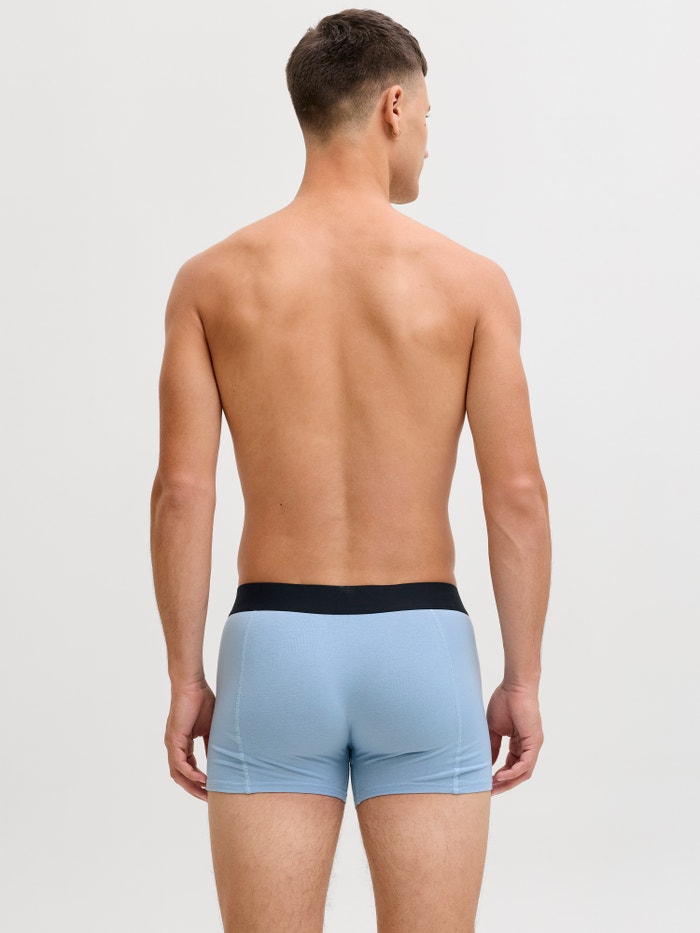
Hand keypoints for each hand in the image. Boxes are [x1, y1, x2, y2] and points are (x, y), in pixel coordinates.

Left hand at [164, 678, 215, 800]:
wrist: (192, 684)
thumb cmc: (202, 701)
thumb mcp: (211, 728)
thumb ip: (212, 745)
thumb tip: (219, 761)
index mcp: (182, 744)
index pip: (188, 769)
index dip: (198, 781)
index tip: (212, 790)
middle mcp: (174, 746)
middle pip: (180, 776)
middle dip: (194, 789)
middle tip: (208, 799)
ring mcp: (172, 743)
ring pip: (178, 773)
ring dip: (191, 785)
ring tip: (207, 792)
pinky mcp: (173, 739)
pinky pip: (179, 763)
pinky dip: (190, 773)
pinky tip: (203, 778)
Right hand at [486, 681, 542, 794]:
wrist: (514, 687)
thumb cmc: (504, 702)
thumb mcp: (494, 729)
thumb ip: (492, 746)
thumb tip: (488, 763)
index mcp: (520, 743)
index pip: (511, 766)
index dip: (500, 776)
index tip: (486, 783)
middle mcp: (529, 746)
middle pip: (519, 773)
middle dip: (504, 784)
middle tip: (489, 792)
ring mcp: (533, 745)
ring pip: (523, 772)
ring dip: (508, 782)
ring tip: (493, 787)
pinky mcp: (534, 742)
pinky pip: (525, 763)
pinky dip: (513, 772)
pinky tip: (500, 775)